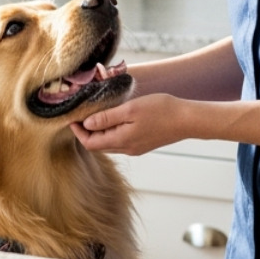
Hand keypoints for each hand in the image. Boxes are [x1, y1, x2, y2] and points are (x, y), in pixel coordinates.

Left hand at [70, 93, 191, 155]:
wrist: (188, 120)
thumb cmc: (161, 111)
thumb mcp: (130, 110)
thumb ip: (107, 118)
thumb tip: (87, 123)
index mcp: (121, 141)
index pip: (90, 143)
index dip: (78, 132)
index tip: (72, 117)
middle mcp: (127, 148)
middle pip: (98, 145)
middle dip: (86, 131)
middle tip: (80, 113)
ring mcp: (136, 148)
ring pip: (109, 143)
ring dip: (99, 132)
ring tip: (95, 113)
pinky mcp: (143, 144)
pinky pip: (120, 140)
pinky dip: (111, 131)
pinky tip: (114, 118)